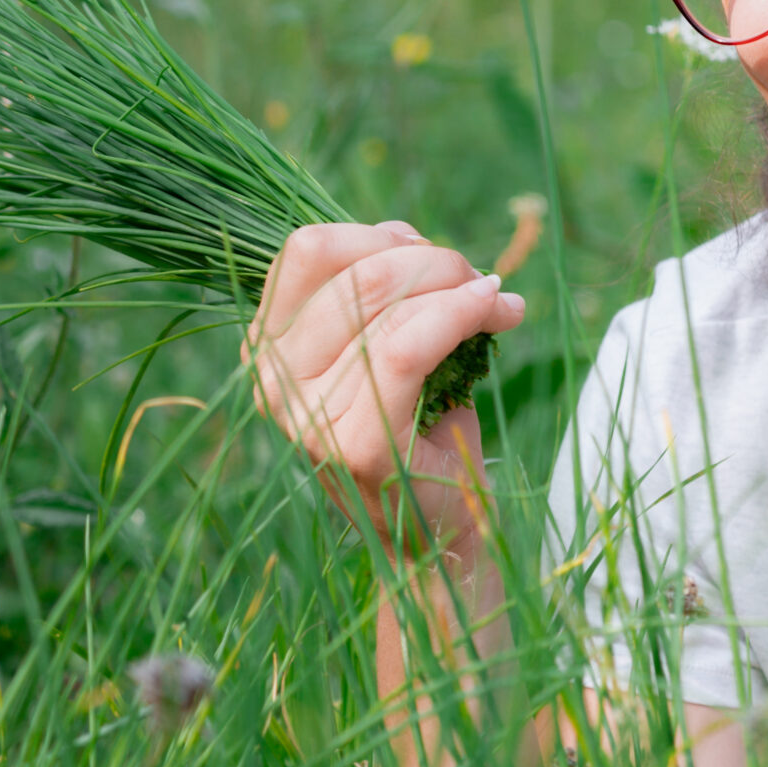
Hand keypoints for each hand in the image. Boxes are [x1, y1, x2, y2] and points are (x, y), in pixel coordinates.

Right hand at [244, 220, 526, 555]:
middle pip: (355, 268)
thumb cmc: (421, 428)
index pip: (309, 248)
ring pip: (389, 303)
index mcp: (268, 348)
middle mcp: (272, 383)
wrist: (441, 533)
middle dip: (433, 259)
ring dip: (460, 286)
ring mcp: (306, 419)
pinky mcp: (357, 445)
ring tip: (497, 300)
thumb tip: (404, 233)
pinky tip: (499, 312)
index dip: (381, 235)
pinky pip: (409, 347)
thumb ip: (381, 288)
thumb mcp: (385, 345)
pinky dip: (462, 315)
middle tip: (479, 280)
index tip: (433, 259)